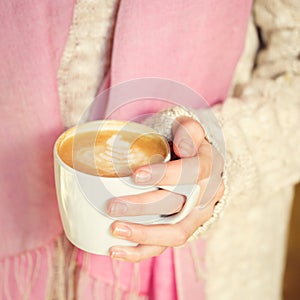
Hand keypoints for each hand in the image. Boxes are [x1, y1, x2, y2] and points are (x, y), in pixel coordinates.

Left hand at [106, 117, 223, 261]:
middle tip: (111, 205)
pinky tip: (116, 250)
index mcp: (208, 167)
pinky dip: (140, 251)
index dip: (165, 175)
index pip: (192, 172)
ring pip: (174, 233)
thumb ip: (189, 131)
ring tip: (114, 230)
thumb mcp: (189, 130)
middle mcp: (206, 196)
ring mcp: (196, 217)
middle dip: (143, 207)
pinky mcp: (182, 229)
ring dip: (142, 234)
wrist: (193, 165)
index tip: (135, 176)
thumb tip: (183, 148)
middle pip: (176, 205)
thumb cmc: (184, 145)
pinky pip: (165, 246)